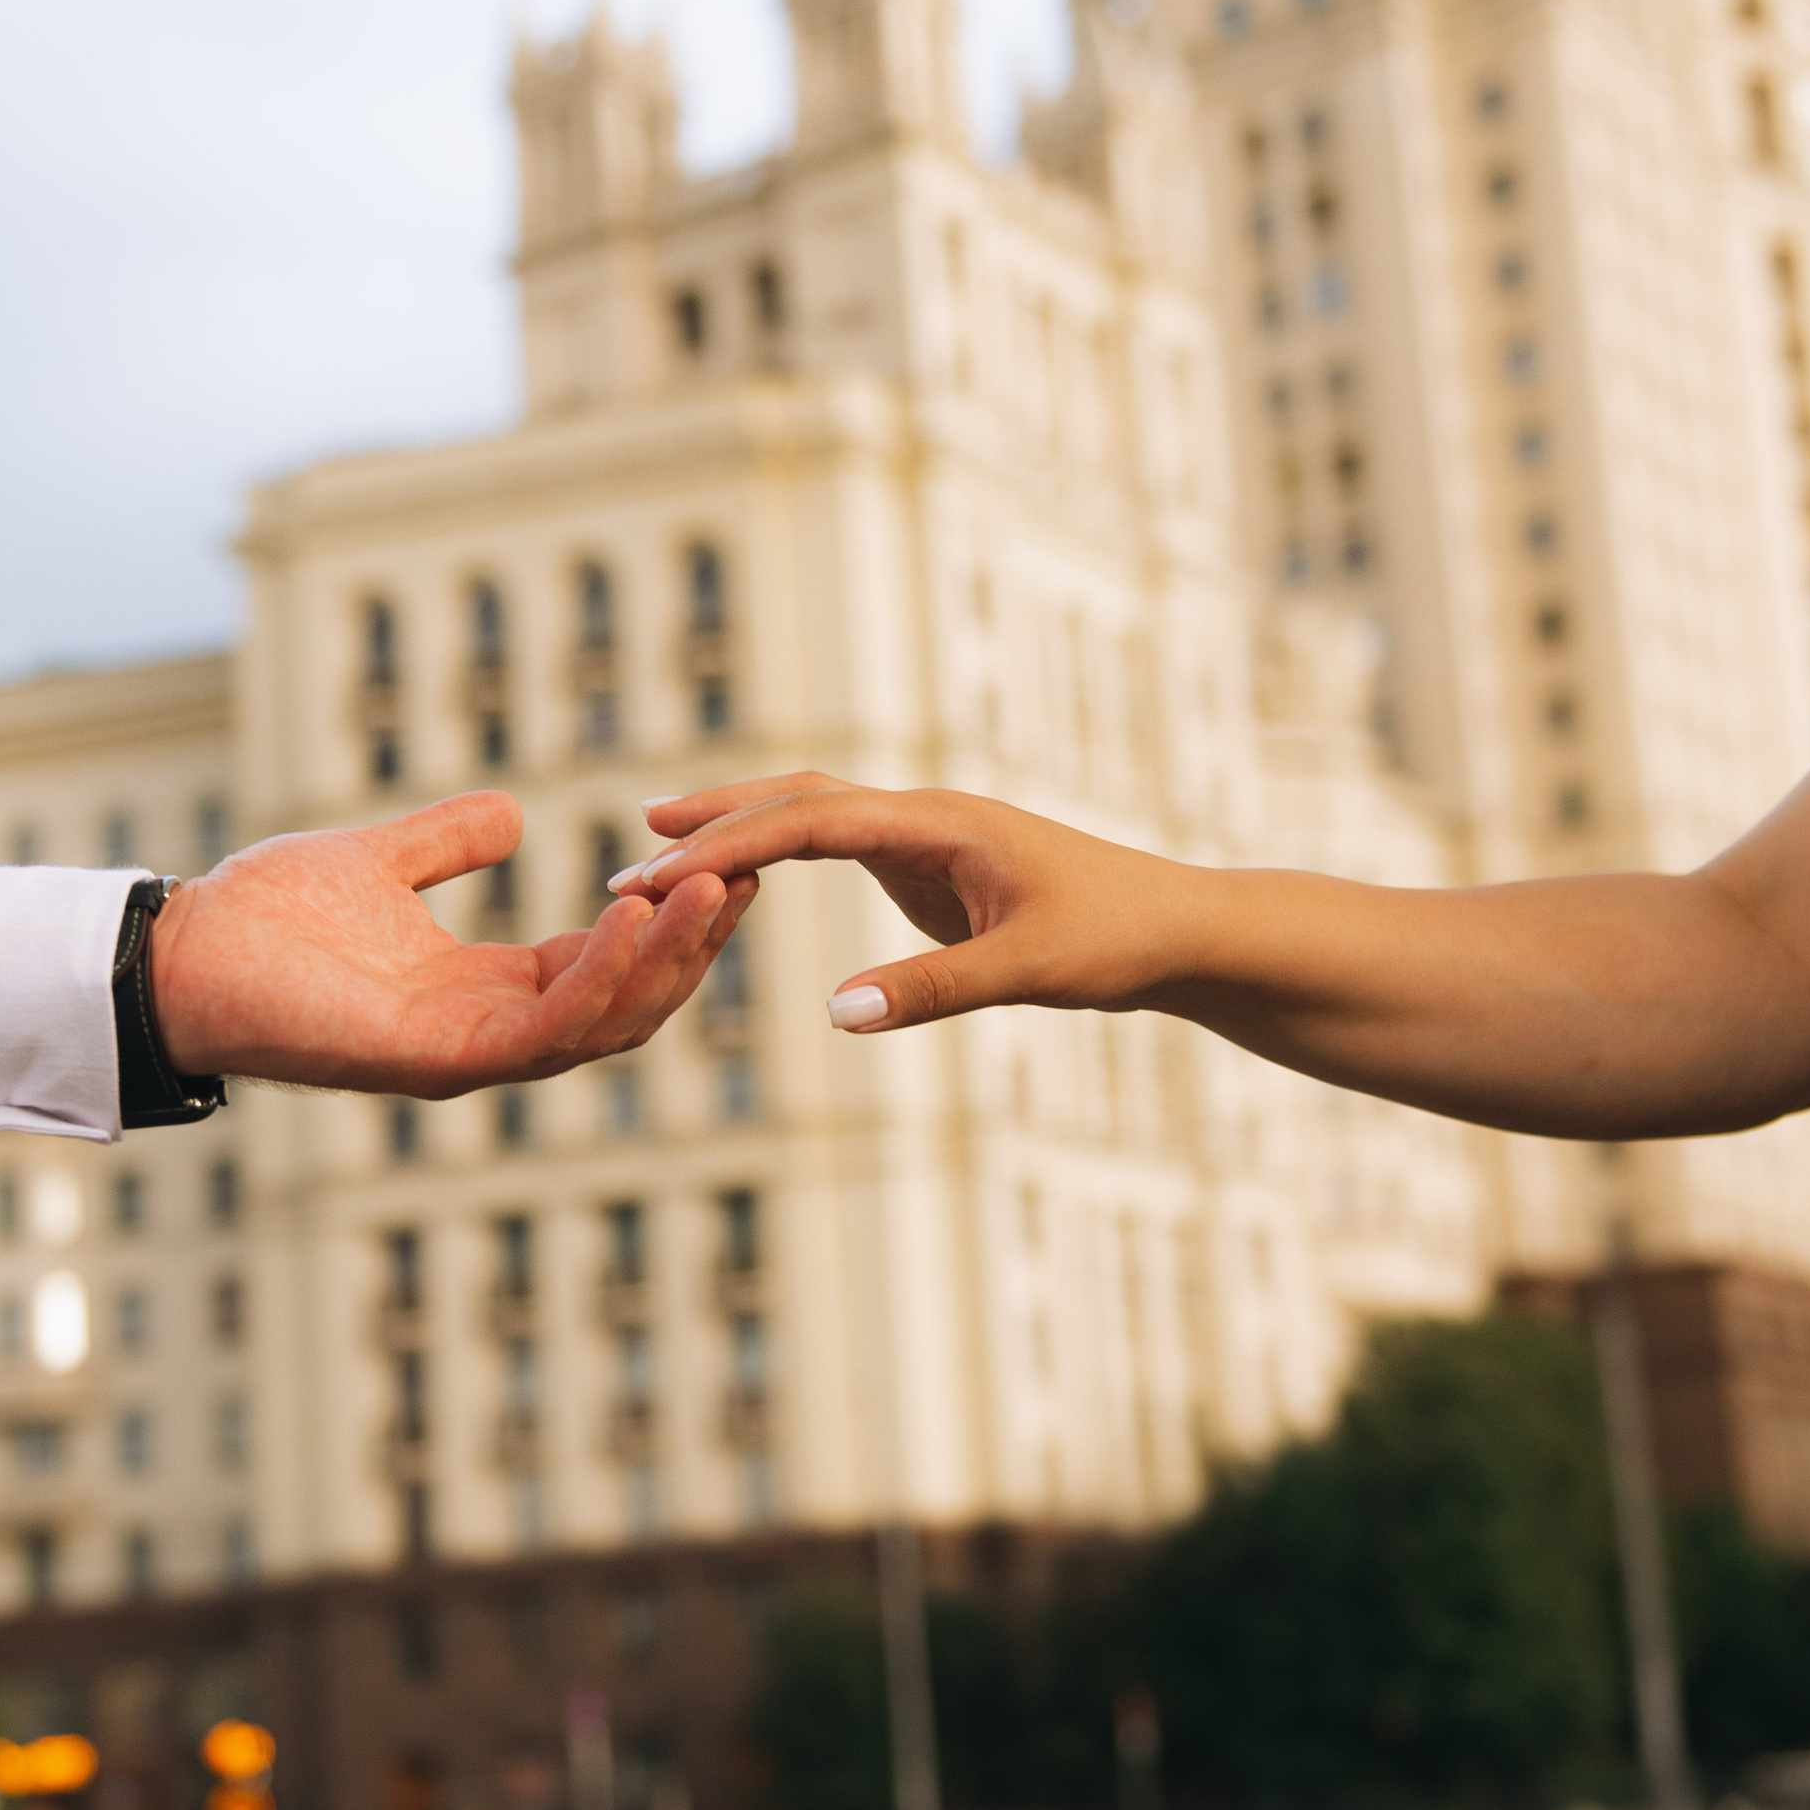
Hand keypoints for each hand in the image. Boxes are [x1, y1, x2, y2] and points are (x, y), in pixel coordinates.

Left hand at [150, 792, 752, 1095]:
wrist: (179, 948)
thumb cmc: (260, 917)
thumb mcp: (378, 862)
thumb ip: (447, 843)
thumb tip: (510, 812)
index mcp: (478, 992)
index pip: (599, 967)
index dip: (663, 922)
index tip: (719, 864)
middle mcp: (483, 1035)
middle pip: (623, 1006)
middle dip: (690, 948)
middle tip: (748, 876)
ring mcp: (464, 1056)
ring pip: (601, 1024)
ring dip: (663, 960)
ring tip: (715, 890)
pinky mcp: (434, 1060)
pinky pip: (542, 1028)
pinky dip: (596, 973)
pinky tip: (632, 915)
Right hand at [611, 771, 1189, 1032]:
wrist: (1177, 928)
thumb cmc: (1116, 938)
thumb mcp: (1027, 970)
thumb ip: (933, 990)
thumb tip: (838, 1013)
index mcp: (941, 821)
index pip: (811, 820)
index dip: (730, 846)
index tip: (661, 875)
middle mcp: (925, 813)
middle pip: (799, 796)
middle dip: (716, 821)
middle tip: (632, 849)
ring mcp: (925, 835)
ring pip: (813, 812)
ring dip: (739, 828)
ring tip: (659, 846)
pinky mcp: (931, 865)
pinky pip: (836, 845)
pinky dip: (780, 852)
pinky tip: (742, 875)